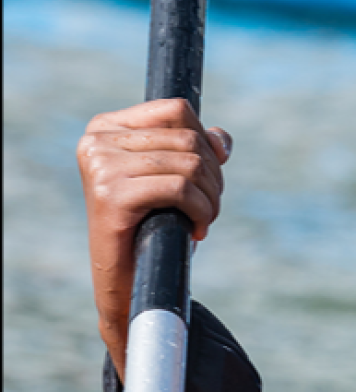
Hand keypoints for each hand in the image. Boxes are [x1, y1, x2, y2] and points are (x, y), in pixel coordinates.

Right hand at [76, 100, 232, 375]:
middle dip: (213, 178)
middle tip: (208, 209)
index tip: (206, 178)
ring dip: (211, 198)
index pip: (177, 110)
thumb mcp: (171, 179)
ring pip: (190, 165)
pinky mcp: (111, 196)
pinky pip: (181, 189)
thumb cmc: (150, 224)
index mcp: (106, 127)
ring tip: (204, 220)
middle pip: (189, 139)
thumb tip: (223, 140)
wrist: (125, 280)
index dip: (205, 142)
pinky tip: (197, 231)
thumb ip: (196, 150)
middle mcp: (97, 141)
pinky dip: (202, 211)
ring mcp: (101, 166)